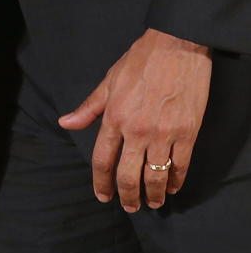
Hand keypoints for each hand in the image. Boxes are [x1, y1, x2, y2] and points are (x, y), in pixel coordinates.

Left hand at [59, 28, 211, 211]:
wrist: (177, 46)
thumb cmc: (141, 60)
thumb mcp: (109, 80)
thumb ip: (89, 107)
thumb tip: (65, 123)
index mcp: (114, 117)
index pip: (102, 160)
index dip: (100, 183)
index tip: (103, 196)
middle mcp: (137, 130)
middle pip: (128, 176)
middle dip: (127, 197)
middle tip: (129, 206)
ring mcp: (164, 134)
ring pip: (155, 177)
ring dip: (152, 196)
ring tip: (151, 203)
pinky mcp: (187, 133)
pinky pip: (180, 167)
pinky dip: (175, 182)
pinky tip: (171, 187)